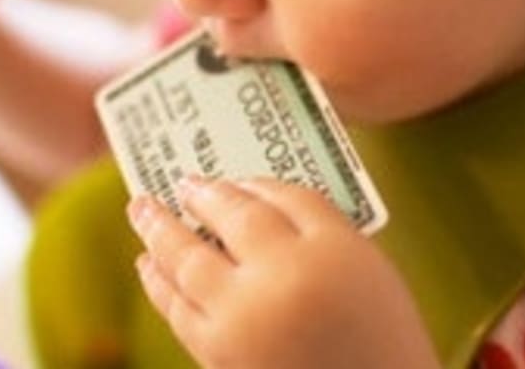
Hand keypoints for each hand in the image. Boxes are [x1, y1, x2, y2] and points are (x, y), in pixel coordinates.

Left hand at [127, 177, 439, 368]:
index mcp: (327, 253)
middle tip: (172, 183)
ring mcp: (244, 327)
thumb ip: (318, 224)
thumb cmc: (382, 338)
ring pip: (188, 269)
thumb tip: (250, 194)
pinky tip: (152, 270)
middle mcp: (279, 283)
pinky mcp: (221, 364)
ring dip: (159, 237)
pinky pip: (179, 315)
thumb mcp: (366, 269)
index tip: (222, 175)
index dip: (243, 183)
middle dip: (195, 199)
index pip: (276, 199)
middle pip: (224, 226)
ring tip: (142, 215)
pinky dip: (161, 287)